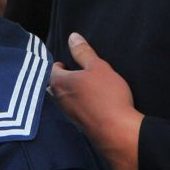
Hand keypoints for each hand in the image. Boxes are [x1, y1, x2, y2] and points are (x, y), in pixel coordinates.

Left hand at [47, 34, 143, 169]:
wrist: (118, 132)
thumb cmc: (108, 96)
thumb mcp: (98, 67)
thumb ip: (84, 52)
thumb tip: (72, 37)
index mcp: (60, 83)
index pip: (51, 69)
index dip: (59, 64)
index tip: (67, 62)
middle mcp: (58, 100)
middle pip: (53, 86)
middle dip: (60, 79)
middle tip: (74, 73)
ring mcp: (67, 115)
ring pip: (61, 100)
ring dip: (68, 94)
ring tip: (82, 88)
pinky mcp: (77, 127)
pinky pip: (72, 112)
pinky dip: (77, 106)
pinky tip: (89, 105)